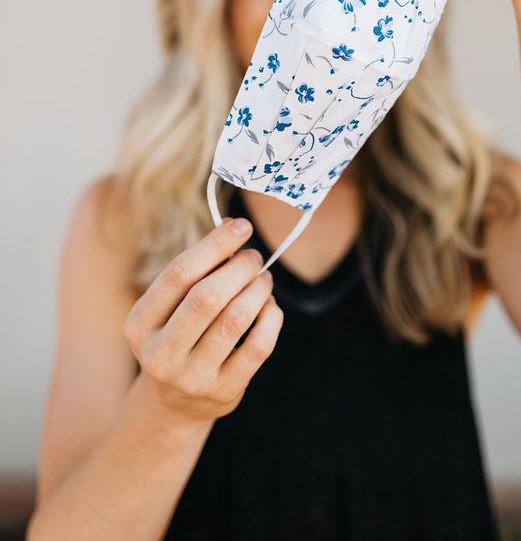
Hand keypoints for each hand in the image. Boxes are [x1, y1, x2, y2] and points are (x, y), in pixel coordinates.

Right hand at [123, 217, 282, 426]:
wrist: (175, 404)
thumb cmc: (178, 335)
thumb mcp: (171, 307)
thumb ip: (197, 270)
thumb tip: (234, 228)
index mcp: (139, 324)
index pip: (179, 273)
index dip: (215, 244)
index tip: (241, 226)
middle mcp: (160, 353)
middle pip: (207, 297)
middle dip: (239, 267)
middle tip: (254, 257)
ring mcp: (192, 377)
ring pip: (236, 319)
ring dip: (258, 289)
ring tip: (263, 279)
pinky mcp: (223, 392)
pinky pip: (258, 346)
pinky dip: (271, 317)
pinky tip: (269, 306)